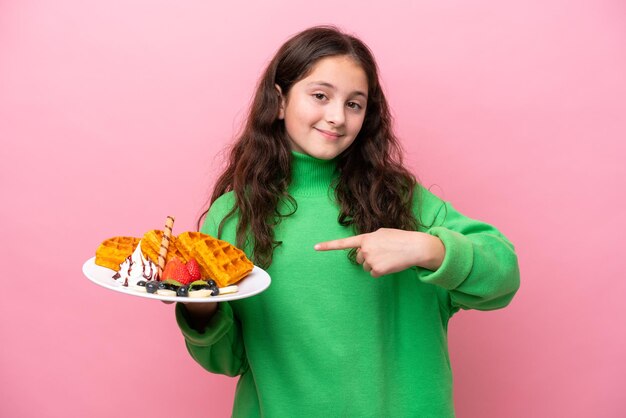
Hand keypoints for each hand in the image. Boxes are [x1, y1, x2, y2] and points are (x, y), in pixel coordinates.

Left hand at [314, 228, 444, 276]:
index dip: (328, 246)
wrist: (414, 247)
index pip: (343, 243)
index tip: (315, 248)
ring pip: (366, 267)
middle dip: (367, 257)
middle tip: (382, 252)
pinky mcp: (376, 271)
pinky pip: (373, 273)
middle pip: (359, 258)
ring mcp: (370, 260)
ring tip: (388, 257)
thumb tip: (363, 249)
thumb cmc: (399, 239)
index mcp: (365, 238)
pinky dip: (381, 271)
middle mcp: (365, 249)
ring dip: (375, 264)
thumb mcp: (382, 233)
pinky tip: (390, 264)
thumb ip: (369, 239)